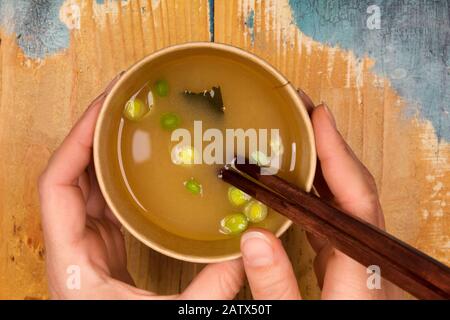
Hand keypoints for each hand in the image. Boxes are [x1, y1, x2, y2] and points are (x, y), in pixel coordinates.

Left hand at [38, 75, 243, 298]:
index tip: (102, 110)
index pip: (57, 185)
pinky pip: (102, 200)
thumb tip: (248, 249)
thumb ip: (210, 287)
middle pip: (70, 176)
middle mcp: (72, 246)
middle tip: (122, 103)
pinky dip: (115, 176)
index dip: (75, 142)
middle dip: (92, 134)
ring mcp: (86, 244)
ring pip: (85, 185)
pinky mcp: (101, 247)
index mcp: (72, 260)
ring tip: (129, 123)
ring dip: (102, 152)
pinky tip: (136, 164)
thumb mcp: (170, 314)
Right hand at [239, 104, 401, 298]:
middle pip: (354, 190)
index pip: (356, 199)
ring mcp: (357, 259)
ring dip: (320, 168)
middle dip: (329, 148)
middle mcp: (365, 257)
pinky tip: (290, 187)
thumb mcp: (294, 319)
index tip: (320, 115)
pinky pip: (331, 219)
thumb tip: (253, 237)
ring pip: (343, 202)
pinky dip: (312, 196)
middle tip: (300, 114)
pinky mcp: (345, 264)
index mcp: (361, 269)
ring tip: (292, 140)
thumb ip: (277, 286)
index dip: (339, 154)